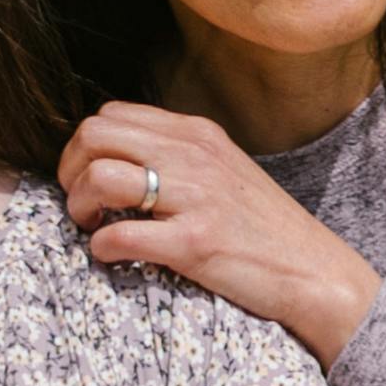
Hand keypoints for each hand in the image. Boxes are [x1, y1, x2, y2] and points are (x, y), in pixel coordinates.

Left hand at [59, 103, 383, 364]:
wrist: (314, 270)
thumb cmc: (261, 226)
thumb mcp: (222, 169)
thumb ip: (176, 154)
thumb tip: (114, 157)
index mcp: (196, 133)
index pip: (109, 115)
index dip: (83, 148)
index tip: (87, 179)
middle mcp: (194, 155)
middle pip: (94, 136)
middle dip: (71, 172)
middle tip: (82, 204)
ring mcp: (196, 197)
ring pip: (101, 178)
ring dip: (80, 207)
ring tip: (93, 227)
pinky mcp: (196, 242)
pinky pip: (120, 235)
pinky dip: (102, 247)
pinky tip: (112, 255)